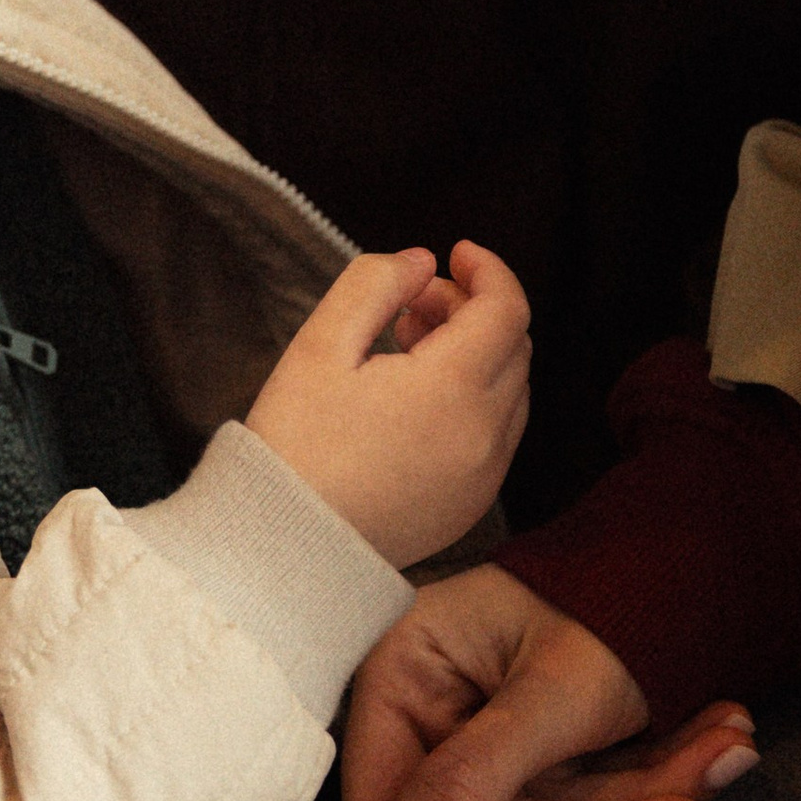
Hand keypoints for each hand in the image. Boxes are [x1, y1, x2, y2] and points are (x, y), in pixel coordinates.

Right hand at [246, 243, 529, 570]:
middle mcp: (485, 435)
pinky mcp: (471, 505)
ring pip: (511, 390)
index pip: (507, 308)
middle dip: (473, 309)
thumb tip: (422, 262)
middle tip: (412, 305)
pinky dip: (476, 400)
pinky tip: (418, 401)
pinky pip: (498, 435)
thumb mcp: (320, 345)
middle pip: (514, 346)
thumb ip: (374, 285)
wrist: (286, 547)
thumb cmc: (296, 444)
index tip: (455, 253)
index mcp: (453, 389)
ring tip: (409, 349)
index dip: (487, 269)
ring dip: (477, 354)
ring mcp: (484, 477)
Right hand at [344, 568, 758, 800]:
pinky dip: (665, 776)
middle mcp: (437, 714)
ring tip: (732, 748)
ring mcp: (497, 739)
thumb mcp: (549, 692)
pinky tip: (723, 738)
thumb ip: (473, 783)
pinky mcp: (553, 756)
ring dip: (655, 792)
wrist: (685, 544)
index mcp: (403, 680)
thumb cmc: (602, 593)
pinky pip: (600, 797)